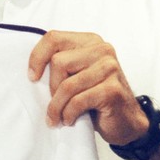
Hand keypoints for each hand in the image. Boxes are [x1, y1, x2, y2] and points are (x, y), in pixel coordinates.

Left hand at [28, 30, 148, 145]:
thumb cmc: (96, 96)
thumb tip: (32, 72)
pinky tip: (69, 120)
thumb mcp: (77, 74)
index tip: (32, 77)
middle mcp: (101, 49)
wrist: (127, 121)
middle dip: (51, 87)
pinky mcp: (112, 89)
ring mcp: (110, 68)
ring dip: (57, 106)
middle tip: (54, 103)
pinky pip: (78, 101)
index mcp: (89, 41)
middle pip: (58, 62)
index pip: (53, 38)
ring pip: (67, 84)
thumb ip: (61, 65)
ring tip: (57, 117)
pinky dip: (68, 113)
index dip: (37, 57)